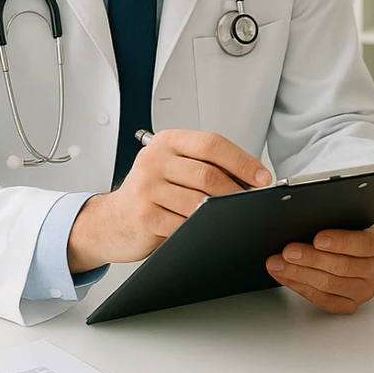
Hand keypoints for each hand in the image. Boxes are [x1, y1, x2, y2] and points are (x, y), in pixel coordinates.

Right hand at [67, 129, 270, 268]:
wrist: (111, 221)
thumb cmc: (149, 194)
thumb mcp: (172, 168)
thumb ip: (204, 165)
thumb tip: (252, 179)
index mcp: (167, 142)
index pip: (212, 143)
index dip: (242, 161)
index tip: (262, 177)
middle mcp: (154, 160)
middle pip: (208, 173)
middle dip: (237, 192)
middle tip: (253, 203)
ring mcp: (147, 188)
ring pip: (199, 201)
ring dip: (223, 213)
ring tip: (235, 218)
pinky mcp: (144, 215)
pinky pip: (184, 224)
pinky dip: (202, 229)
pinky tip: (209, 230)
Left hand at [265, 223, 373, 314]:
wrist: (358, 250)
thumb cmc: (350, 231)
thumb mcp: (349, 219)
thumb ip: (334, 219)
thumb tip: (306, 219)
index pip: (363, 244)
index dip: (340, 242)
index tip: (317, 238)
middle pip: (343, 267)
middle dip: (311, 258)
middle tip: (289, 251)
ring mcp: (364, 290)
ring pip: (330, 285)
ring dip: (299, 274)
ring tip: (279, 264)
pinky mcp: (350, 304)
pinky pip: (323, 299)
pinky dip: (300, 286)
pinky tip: (285, 276)